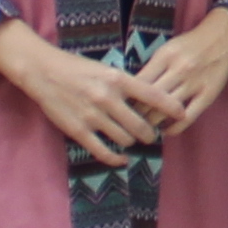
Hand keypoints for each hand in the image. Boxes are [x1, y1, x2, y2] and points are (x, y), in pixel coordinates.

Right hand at [0, 28, 172, 166]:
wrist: (44, 72)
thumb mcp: (106, 70)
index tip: (182, 113)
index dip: (171, 107)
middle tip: (150, 133)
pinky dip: (116, 158)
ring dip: (131, 142)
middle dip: (149, 133)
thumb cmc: (78, 69)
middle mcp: (108, 98)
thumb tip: (149, 102)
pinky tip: (121, 158)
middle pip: (141, 125)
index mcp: (117, 79)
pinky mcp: (78, 131)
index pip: (153, 95)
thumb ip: (126, 86)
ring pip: (124, 139)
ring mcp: (93, 116)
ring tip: (131, 140)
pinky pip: (103, 151)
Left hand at [130, 13, 227, 132]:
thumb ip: (152, 68)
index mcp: (165, 56)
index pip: (139, 83)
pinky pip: (187, 117)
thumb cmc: (190, 44)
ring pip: (166, 110)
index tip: (122, 106)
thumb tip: (132, 92)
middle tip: (130, 121)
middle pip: (150, 100)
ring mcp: (194, 84)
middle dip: (136, 114)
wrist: (223, 37)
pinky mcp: (208, 95)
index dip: (127, 98)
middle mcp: (179, 70)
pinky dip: (174, 128)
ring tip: (145, 127)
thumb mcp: (167, 49)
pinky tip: (167, 130)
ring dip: (152, 122)